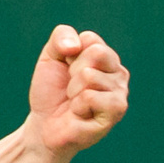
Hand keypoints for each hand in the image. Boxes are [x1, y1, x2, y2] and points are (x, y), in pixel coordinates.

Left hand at [26, 25, 128, 157]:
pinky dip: (77, 106)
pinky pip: (90, 96)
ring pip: (90, 76)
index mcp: (106, 57)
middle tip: (71, 88)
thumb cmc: (51, 92)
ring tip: (75, 102)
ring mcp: (120, 92)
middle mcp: (118, 73)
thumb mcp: (50, 57)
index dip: (68, 55)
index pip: (90, 39)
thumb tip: (75, 46)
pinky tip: (81, 114)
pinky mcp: (116, 111)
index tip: (67, 70)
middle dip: (72, 71)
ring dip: (73, 91)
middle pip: (96, 53)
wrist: (44, 125)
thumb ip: (61, 37)